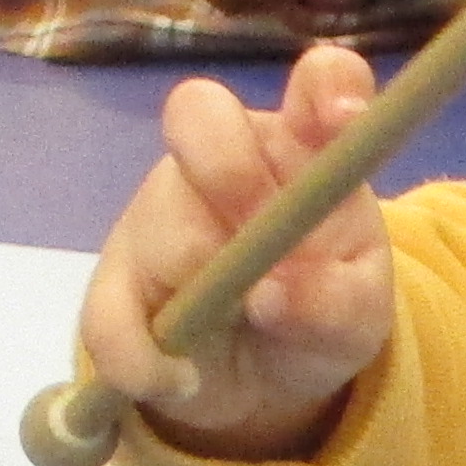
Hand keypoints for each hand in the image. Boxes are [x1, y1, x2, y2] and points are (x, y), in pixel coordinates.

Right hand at [75, 39, 396, 451]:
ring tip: (238, 336)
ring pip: (157, 223)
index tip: (345, 118)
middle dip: (231, 173)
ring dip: (200, 293)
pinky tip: (183, 380)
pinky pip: (108, 316)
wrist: (267, 381)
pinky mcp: (117, 280)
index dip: (327, 87)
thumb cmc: (322, 314)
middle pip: (199, 114)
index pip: (317, 84)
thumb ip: (337, 303)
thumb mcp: (356, 322)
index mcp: (304, 149)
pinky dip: (143, 361)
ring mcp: (162, 211)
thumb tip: (273, 294)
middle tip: (267, 256)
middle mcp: (228, 159)